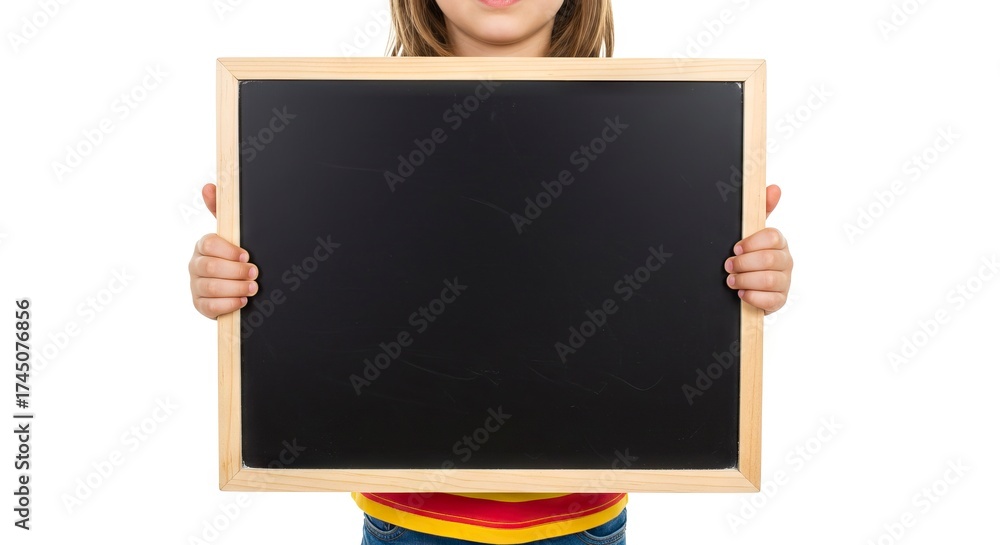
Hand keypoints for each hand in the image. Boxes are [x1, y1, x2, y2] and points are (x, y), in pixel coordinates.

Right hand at [189, 183, 257, 318]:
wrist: (235, 285)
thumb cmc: (233, 256)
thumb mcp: (232, 235)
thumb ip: (222, 212)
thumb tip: (209, 186)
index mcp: (203, 246)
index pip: (208, 244)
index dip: (229, 251)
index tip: (246, 255)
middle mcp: (195, 265)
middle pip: (210, 267)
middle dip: (236, 271)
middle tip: (254, 273)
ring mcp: (196, 286)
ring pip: (211, 287)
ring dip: (236, 288)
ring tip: (253, 288)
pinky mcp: (200, 305)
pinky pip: (210, 307)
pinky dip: (229, 304)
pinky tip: (242, 300)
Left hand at [724, 185, 791, 314]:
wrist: (747, 286)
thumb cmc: (750, 257)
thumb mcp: (751, 233)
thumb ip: (760, 211)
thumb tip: (774, 188)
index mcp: (779, 243)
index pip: (773, 237)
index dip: (752, 243)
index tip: (736, 248)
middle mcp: (785, 261)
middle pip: (769, 259)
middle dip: (744, 263)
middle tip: (728, 266)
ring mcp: (784, 282)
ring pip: (768, 280)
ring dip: (745, 280)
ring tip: (731, 280)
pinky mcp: (779, 300)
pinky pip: (770, 300)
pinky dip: (752, 296)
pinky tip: (742, 293)